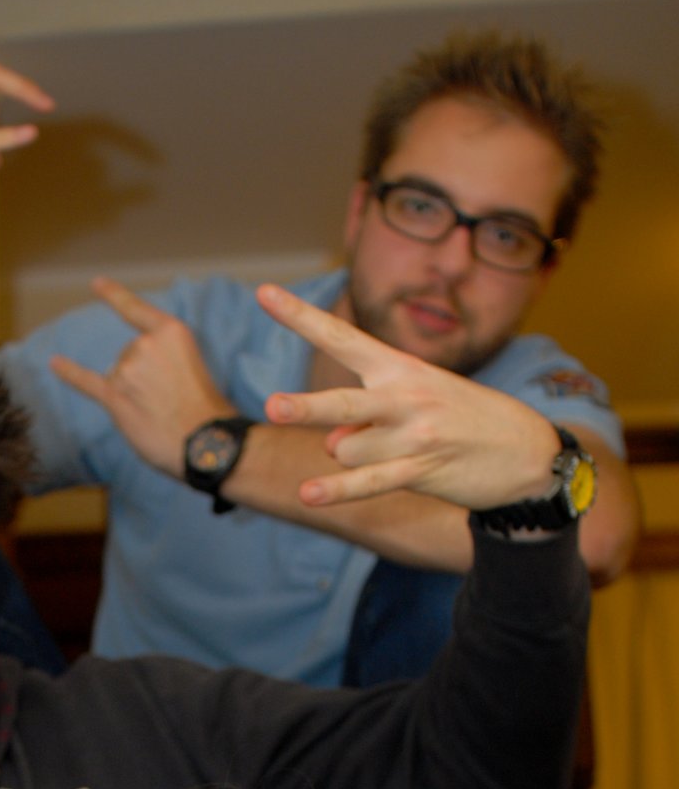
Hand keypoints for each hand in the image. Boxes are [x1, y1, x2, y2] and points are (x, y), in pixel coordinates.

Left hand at [48, 278, 233, 476]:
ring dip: (134, 397)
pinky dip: (69, 372)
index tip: (96, 284)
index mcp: (170, 331)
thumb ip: (164, 360)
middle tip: (169, 402)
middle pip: (129, 356)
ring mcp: (128, 370)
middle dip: (144, 380)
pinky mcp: (115, 397)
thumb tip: (135, 380)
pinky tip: (54, 363)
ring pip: (119, 378)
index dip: (114, 295)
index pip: (135, 310)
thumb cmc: (206, 410)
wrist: (206, 441)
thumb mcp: (192, 364)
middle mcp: (145, 344)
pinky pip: (86, 381)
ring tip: (159, 414)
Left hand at [257, 284, 560, 512]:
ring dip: (351, 459)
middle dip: (305, 408)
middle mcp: (404, 396)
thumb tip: (330, 445)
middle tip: (271, 407)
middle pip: (341, 403)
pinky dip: (337, 490)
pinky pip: (368, 482)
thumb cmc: (460, 420)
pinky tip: (308, 495)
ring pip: (346, 450)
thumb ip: (363, 418)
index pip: (341, 337)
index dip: (300, 317)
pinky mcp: (422, 469)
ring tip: (390, 452)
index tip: (263, 293)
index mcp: (399, 367)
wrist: (525, 451)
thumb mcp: (415, 403)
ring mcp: (414, 434)